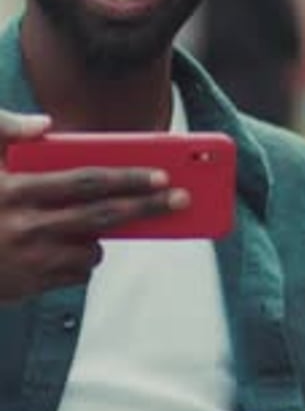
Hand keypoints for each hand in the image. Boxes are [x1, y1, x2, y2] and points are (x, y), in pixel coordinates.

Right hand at [0, 109, 188, 300]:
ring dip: (101, 237)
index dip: (127, 177)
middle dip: (148, 207)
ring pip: (91, 249)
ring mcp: (30, 260)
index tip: (161, 173)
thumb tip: (46, 125)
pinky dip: (81, 260)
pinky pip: (75, 272)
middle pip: (103, 216)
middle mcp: (27, 225)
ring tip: (96, 226)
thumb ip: (6, 131)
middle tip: (182, 199)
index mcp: (17, 190)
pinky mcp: (30, 285)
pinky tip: (64, 247)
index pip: (85, 181)